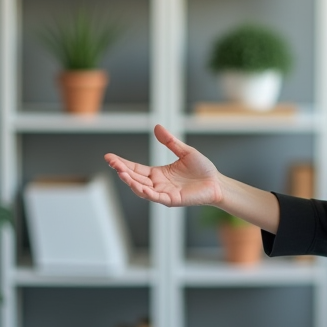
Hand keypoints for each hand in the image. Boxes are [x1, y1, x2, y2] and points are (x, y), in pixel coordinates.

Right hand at [105, 124, 223, 206]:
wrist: (217, 182)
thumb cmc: (202, 169)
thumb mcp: (185, 151)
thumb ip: (170, 141)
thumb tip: (157, 126)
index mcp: (158, 174)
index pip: (135, 169)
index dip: (122, 164)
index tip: (109, 157)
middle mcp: (157, 184)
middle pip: (135, 178)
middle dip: (122, 171)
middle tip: (111, 162)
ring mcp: (163, 193)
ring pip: (142, 189)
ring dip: (131, 182)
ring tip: (121, 173)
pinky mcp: (172, 200)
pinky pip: (156, 197)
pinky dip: (147, 193)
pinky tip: (138, 186)